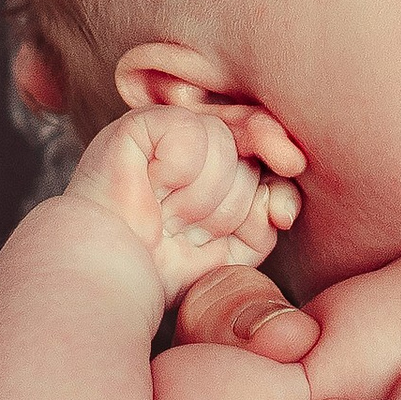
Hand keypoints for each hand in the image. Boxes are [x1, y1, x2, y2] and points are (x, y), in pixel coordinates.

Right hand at [66, 107, 299, 307]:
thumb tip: (288, 171)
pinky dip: (179, 175)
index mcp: (218, 155)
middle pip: (252, 144)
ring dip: (203, 199)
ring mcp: (166, 126)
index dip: (280, 167)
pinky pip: (191, 134)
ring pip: (224, 143)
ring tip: (171, 217)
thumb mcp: (238, 243)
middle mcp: (194, 134)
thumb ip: (268, 207)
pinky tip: (156, 191)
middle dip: (232, 205)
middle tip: (195, 230)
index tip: (281, 215)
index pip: (271, 140)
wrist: (112, 276)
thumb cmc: (166, 263)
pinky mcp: (140, 123)